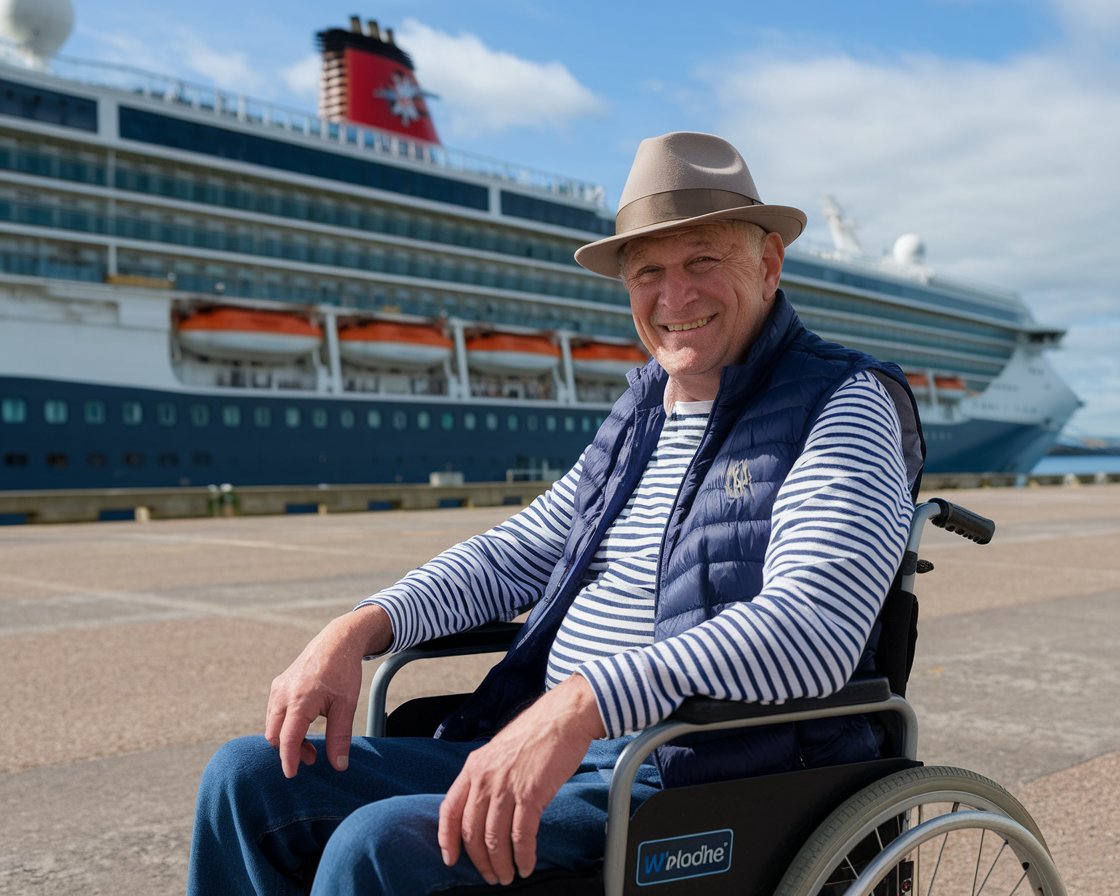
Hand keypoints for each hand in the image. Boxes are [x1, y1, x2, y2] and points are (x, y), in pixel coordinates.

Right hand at [264, 604, 391, 777]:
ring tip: (312, 745)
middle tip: (313, 758)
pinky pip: (274, 713)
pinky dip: (285, 725)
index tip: (292, 775)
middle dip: (289, 751)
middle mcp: (282, 694)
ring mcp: (278, 688)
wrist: (337, 641)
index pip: (287, 739)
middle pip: (274, 735)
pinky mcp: (278, 685)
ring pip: (273, 725)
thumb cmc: (343, 671)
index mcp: (300, 700)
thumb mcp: (346, 705)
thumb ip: (340, 736)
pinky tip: (304, 726)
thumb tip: (339, 766)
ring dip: (287, 739)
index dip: (289, 759)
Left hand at [437, 674, 606, 884]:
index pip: (449, 810)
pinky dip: (523, 856)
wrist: (563, 717)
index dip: (447, 839)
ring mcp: (507, 786)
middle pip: (472, 831)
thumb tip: (485, 808)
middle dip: (480, 860)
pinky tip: (526, 865)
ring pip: (495, 838)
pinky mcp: (531, 794)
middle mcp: (485, 778)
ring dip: (501, 864)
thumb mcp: (499, 751)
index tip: (450, 859)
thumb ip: (487, 776)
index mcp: (473, 767)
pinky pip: (522, 836)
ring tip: (508, 876)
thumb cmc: (536, 733)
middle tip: (490, 875)